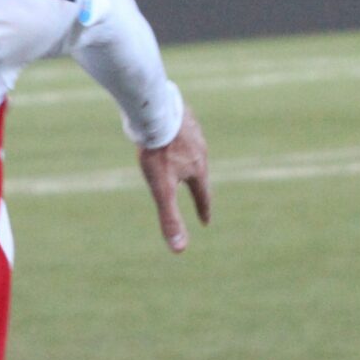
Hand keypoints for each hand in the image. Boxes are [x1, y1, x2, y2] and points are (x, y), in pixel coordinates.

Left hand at [138, 109, 210, 253]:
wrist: (155, 110)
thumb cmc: (158, 151)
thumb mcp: (161, 189)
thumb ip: (170, 218)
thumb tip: (179, 250)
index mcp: (197, 169)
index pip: (202, 196)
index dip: (203, 210)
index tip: (205, 222)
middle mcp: (200, 150)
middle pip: (199, 171)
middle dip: (196, 183)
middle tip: (195, 192)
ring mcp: (193, 131)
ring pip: (192, 149)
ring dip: (189, 158)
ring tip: (183, 162)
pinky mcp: (182, 115)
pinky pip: (183, 130)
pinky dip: (179, 138)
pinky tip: (171, 134)